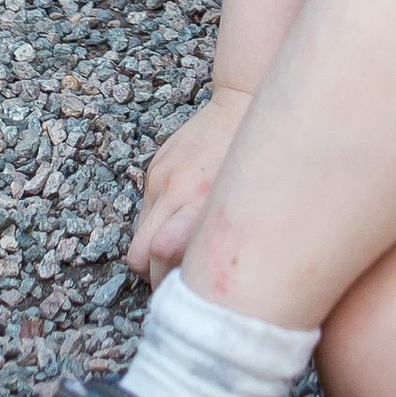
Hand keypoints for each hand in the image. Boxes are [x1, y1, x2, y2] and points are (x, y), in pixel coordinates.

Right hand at [129, 82, 249, 281]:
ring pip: (138, 238)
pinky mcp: (154, 167)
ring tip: (186, 252)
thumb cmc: (257, 159)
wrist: (244, 101)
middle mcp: (172, 189)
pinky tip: (184, 221)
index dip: (169, 285)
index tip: (187, 295)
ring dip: (155, 252)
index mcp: (197, 199)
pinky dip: (159, 225)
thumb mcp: (248, 200)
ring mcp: (159, 177)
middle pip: (140, 257)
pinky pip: (146, 211)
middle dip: (156, 276)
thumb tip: (179, 261)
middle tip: (186, 282)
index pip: (159, 259)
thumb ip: (208, 231)